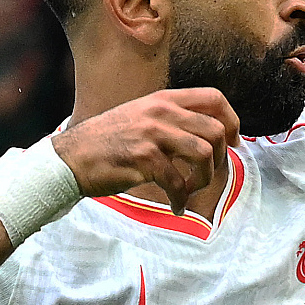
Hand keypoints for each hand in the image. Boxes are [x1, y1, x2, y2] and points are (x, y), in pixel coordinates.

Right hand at [52, 88, 241, 214]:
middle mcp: (160, 112)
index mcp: (163, 100)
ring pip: (204, 154)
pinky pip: (178, 182)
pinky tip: (175, 206)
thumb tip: (207, 134)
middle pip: (216, 130)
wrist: (71, 158)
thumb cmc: (107, 143)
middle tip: (207, 175)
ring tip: (189, 190)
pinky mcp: (144, 158)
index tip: (234, 142)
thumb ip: (171, 120)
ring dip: (203, 180)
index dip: (232, 120)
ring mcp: (152, 134)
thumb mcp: (141, 117)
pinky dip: (181, 199)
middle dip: (220, 158)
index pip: (214, 98)